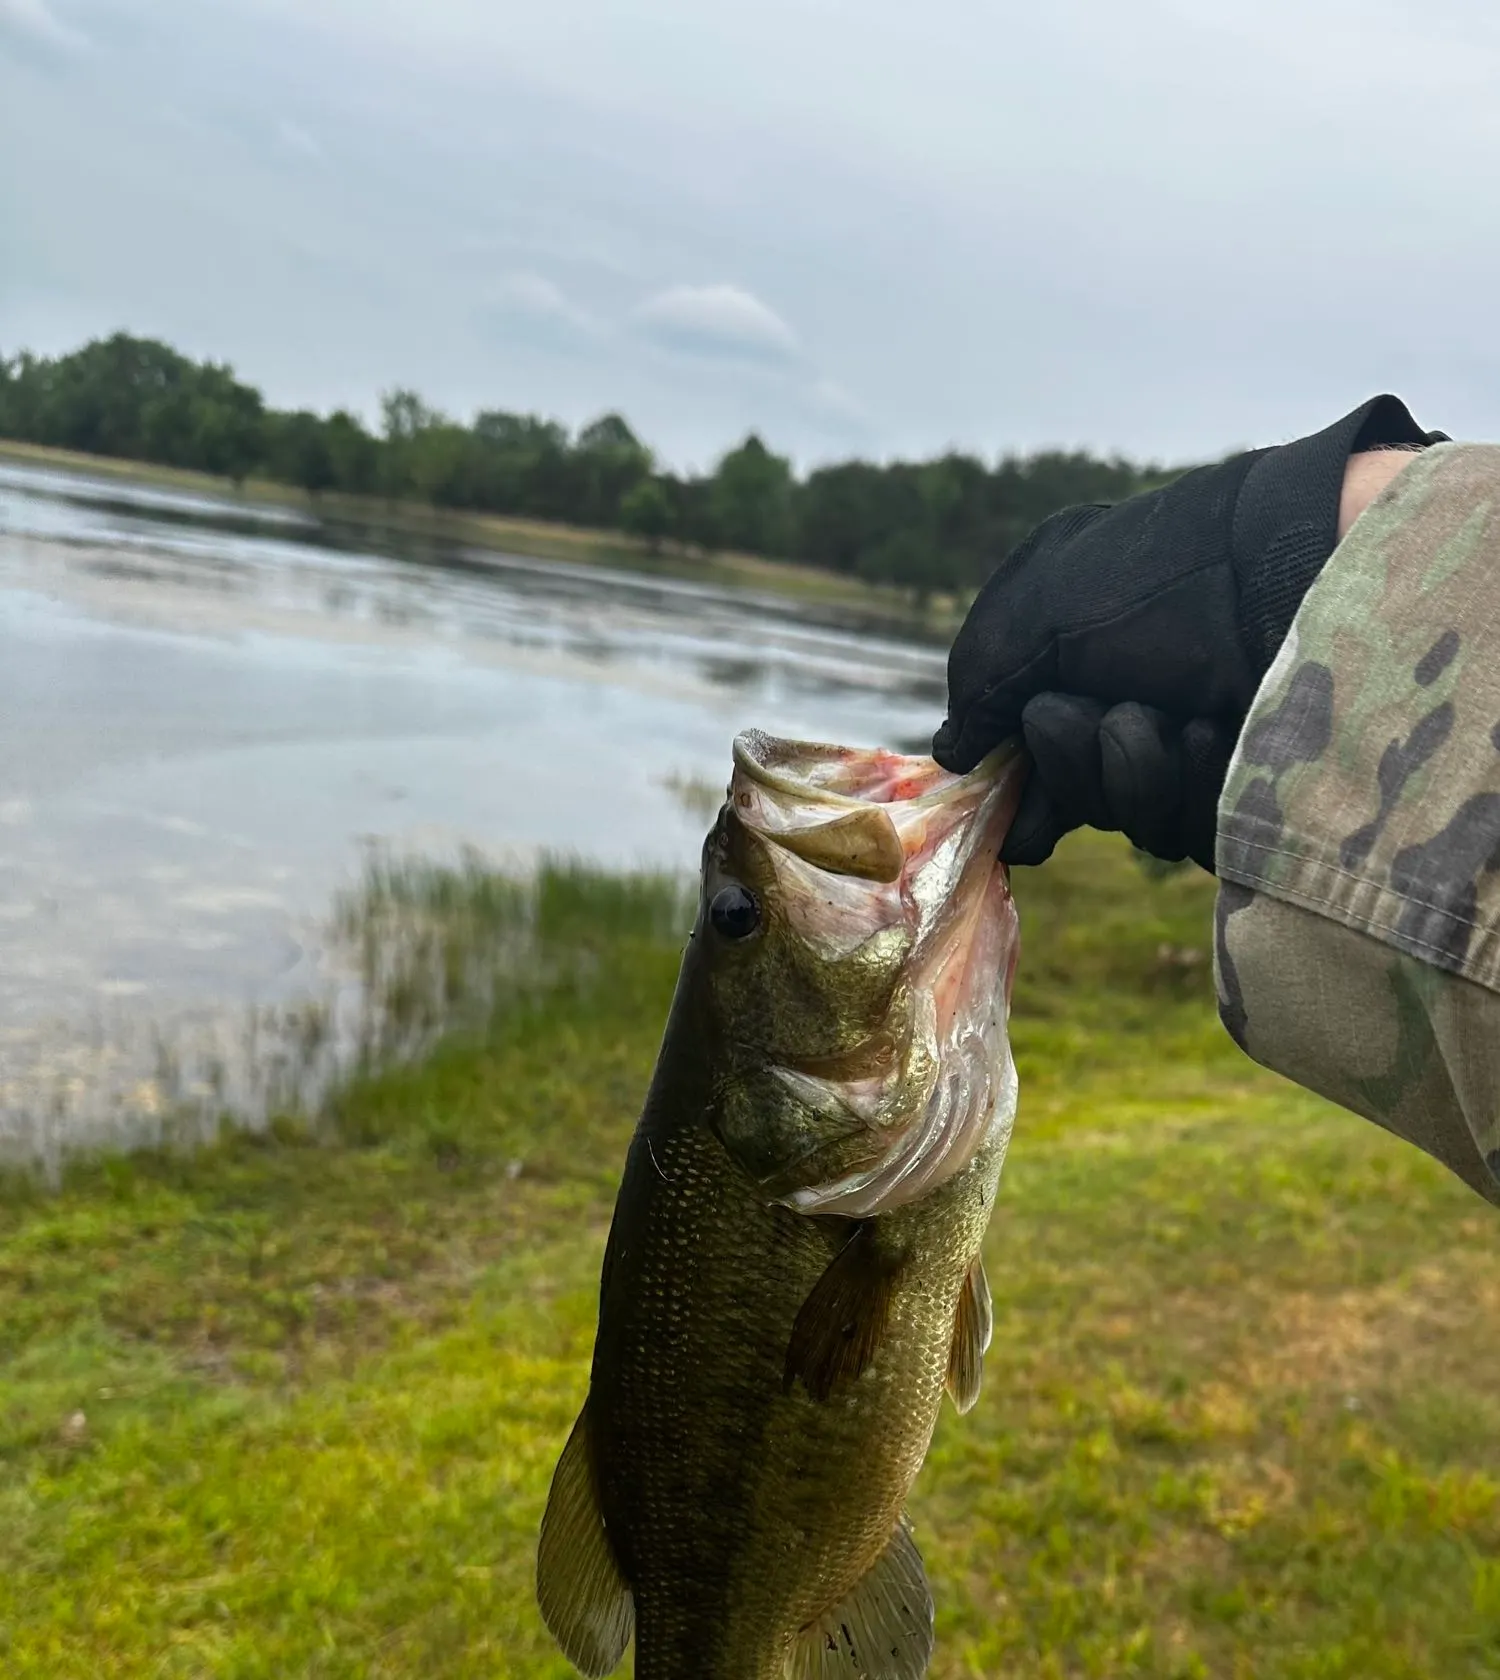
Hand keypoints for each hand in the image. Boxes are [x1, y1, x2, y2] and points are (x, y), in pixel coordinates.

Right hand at [932, 396, 1442, 870]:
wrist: (1275, 582)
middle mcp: (1125, 714)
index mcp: (1072, 668)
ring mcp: (1186, 756)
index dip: (1012, 785)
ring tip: (1159, 708)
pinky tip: (1205, 726)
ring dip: (1126, 763)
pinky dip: (1183, 779)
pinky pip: (1183, 831)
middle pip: (1065, 802)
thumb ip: (978, 683)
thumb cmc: (1150, 583)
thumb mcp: (1034, 611)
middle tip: (1080, 710)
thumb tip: (950, 755)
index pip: (1024, 756)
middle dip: (1065, 762)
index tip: (997, 800)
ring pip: (1123, 820)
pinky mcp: (1239, 796)